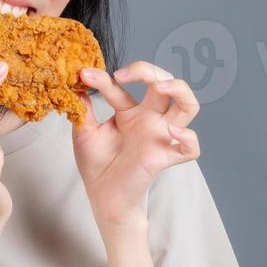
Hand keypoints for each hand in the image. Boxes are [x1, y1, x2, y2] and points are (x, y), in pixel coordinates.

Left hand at [73, 60, 200, 226]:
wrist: (101, 196)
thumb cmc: (96, 164)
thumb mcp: (84, 132)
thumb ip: (82, 109)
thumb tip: (76, 84)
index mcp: (130, 112)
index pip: (123, 86)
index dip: (103, 78)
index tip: (84, 75)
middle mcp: (149, 119)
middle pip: (166, 83)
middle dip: (149, 70)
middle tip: (123, 74)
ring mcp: (159, 136)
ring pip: (188, 106)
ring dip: (179, 89)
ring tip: (159, 86)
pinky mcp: (164, 157)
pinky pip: (191, 148)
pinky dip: (188, 138)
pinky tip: (171, 131)